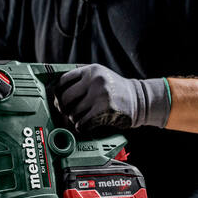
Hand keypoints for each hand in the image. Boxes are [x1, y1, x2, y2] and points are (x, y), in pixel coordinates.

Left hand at [55, 64, 170, 132]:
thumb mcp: (100, 76)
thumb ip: (82, 80)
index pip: (63, 81)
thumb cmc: (116, 90)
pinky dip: (81, 127)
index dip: (57, 93)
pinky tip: (85, 126)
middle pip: (64, 98)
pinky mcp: (104, 110)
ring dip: (74, 119)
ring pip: (73, 112)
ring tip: (79, 119)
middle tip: (65, 113)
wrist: (140, 100)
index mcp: (91, 70)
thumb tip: (57, 94)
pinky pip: (82, 123)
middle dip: (62, 108)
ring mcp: (100, 95)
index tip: (57, 99)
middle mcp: (94, 80)